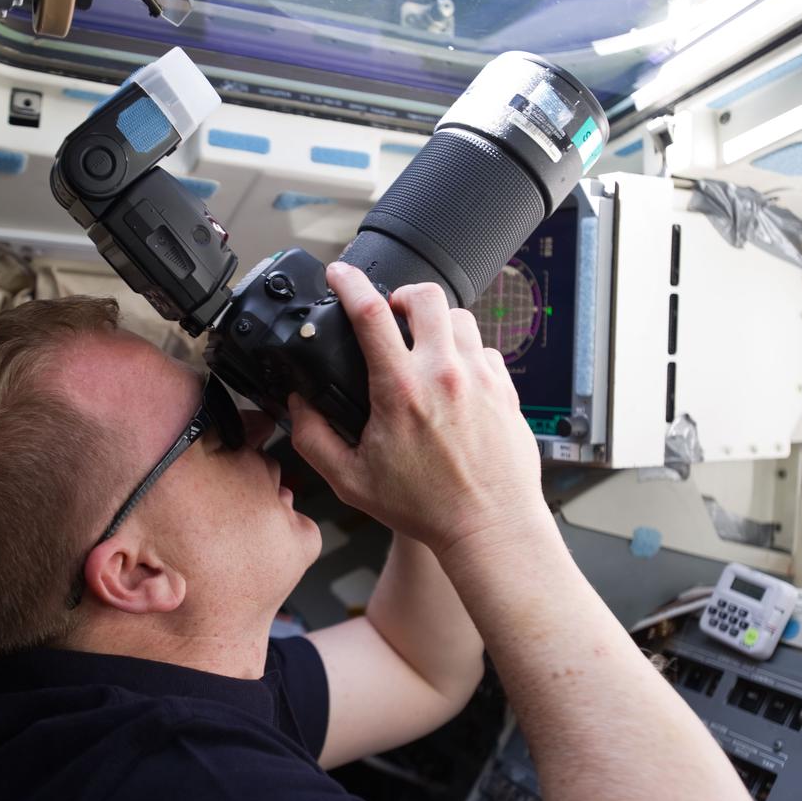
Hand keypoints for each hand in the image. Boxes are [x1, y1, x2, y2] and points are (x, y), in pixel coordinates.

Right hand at [288, 261, 547, 555]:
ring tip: (423, 346)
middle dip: (401, 295)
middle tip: (390, 314)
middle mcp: (443, 374)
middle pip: (424, 295)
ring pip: (459, 316)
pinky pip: (483, 348)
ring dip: (435, 322)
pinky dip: (464, 352)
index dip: (349, 283)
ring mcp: (479, 377)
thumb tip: (297, 405)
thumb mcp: (350, 481)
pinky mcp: (504, 388)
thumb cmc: (425, 508)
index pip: (369, 313)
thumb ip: (314, 438)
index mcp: (399, 390)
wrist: (490, 526)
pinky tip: (452, 378)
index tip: (339, 274)